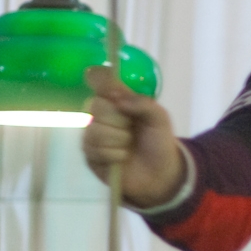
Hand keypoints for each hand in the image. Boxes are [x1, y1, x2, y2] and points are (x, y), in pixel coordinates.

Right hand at [82, 66, 184, 206]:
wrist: (161, 173)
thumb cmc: (158, 141)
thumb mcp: (159, 118)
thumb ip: (143, 103)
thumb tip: (117, 99)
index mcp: (117, 99)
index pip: (99, 80)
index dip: (98, 78)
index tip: (104, 84)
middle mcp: (101, 114)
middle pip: (95, 105)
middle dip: (117, 119)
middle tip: (130, 128)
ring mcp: (92, 134)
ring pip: (94, 129)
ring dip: (118, 139)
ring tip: (128, 145)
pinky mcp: (90, 155)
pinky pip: (95, 149)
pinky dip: (114, 154)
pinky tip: (122, 157)